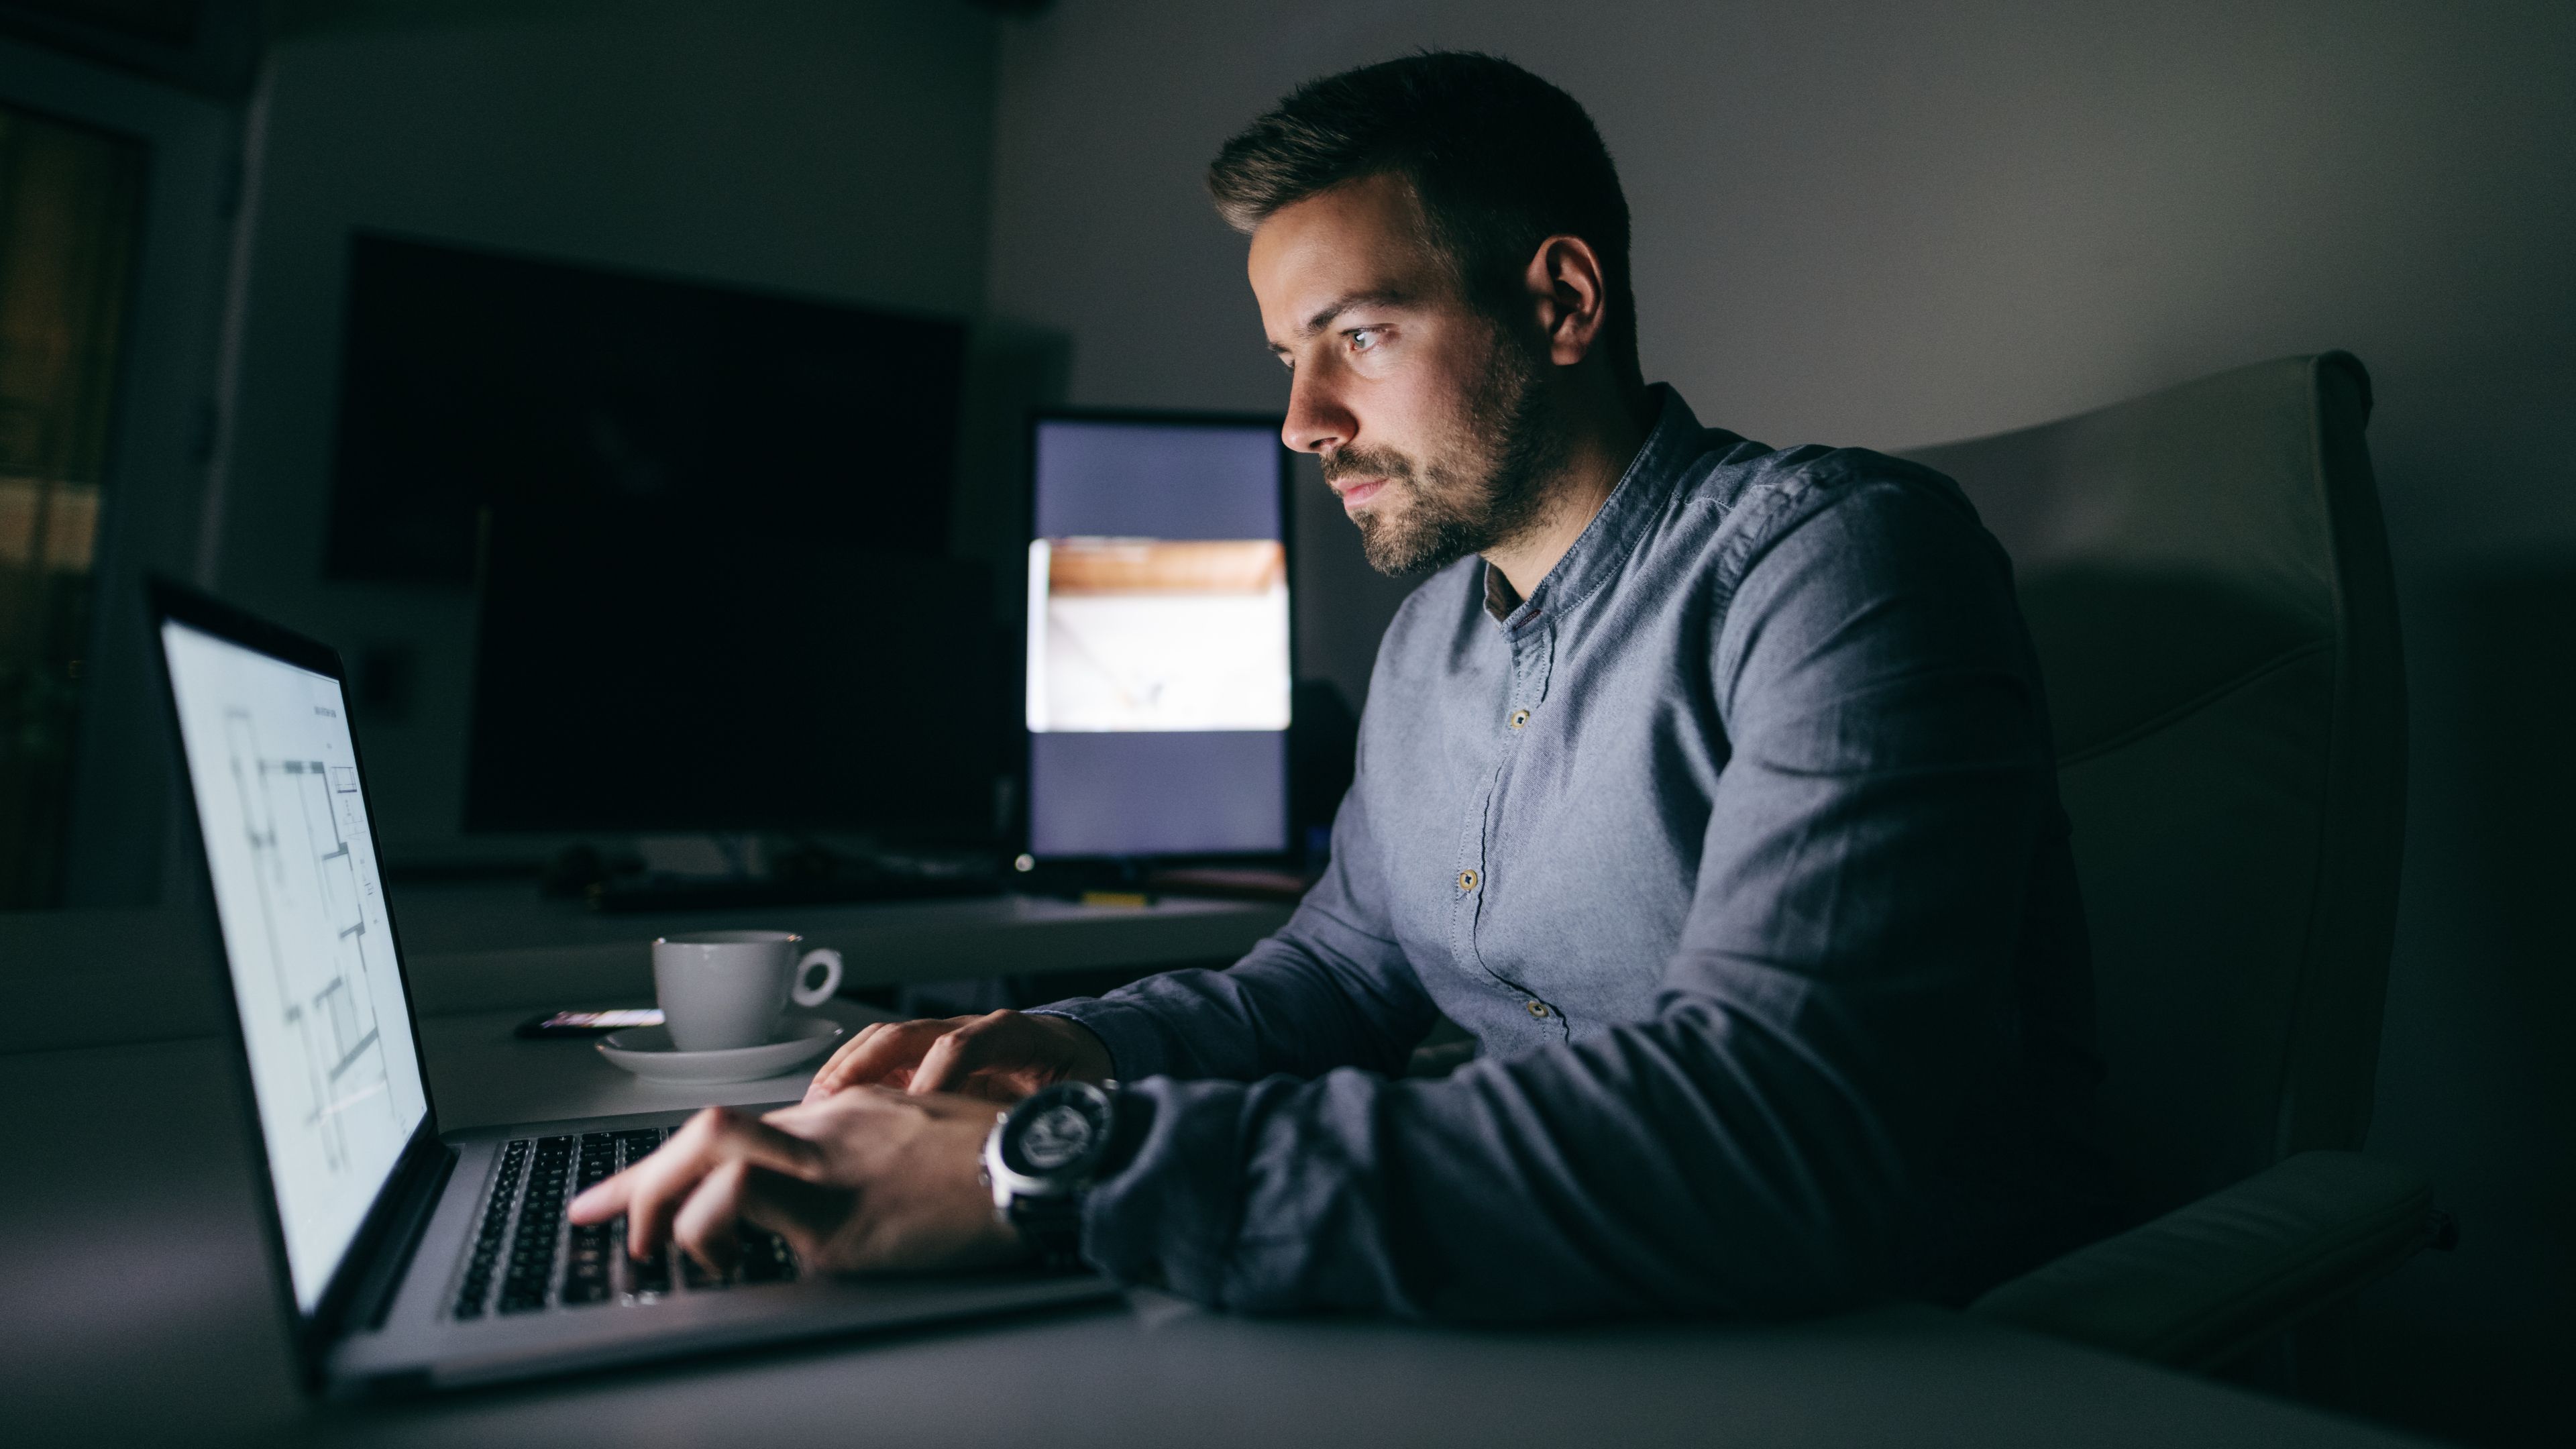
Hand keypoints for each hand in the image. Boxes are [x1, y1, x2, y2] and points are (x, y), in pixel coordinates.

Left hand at [566, 1092, 1026, 1275]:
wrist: (1033, 1169)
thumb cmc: (985, 1163)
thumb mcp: (907, 1137)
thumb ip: (849, 1155)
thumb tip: (800, 1201)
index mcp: (836, 1116)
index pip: (727, 1130)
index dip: (657, 1163)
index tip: (610, 1194)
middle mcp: (822, 1133)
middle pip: (704, 1130)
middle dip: (638, 1181)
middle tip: (606, 1218)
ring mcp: (829, 1175)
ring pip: (713, 1155)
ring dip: (667, 1207)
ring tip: (662, 1249)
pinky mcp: (842, 1225)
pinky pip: (751, 1214)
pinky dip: (715, 1237)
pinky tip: (727, 1268)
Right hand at [802, 1009, 1111, 1105]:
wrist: (1077, 1052)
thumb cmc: (1075, 1080)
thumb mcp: (1074, 1103)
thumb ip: (1051, 1121)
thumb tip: (1032, 1152)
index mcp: (1014, 1036)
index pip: (965, 1045)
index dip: (937, 1078)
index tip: (916, 1115)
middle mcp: (972, 1029)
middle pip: (909, 1034)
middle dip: (867, 1067)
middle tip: (834, 1109)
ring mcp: (944, 1038)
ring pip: (884, 1041)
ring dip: (846, 1071)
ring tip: (816, 1111)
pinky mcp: (926, 1057)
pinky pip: (880, 1058)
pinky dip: (849, 1079)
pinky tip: (829, 1112)